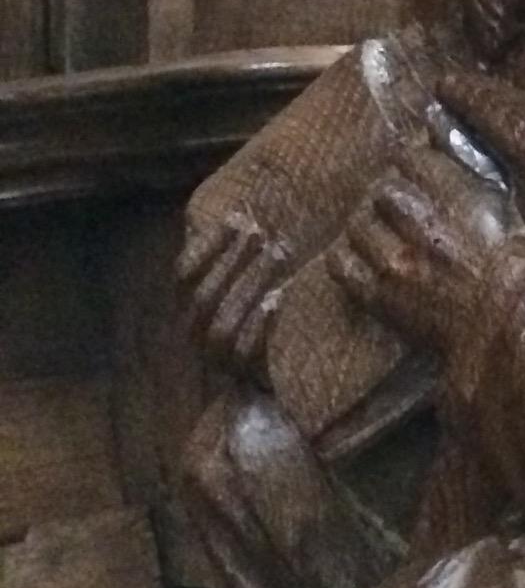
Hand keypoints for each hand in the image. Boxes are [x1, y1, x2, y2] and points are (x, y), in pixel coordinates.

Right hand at [179, 213, 293, 379]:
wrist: (272, 374)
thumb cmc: (258, 307)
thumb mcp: (241, 274)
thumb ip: (228, 250)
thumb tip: (236, 211)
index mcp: (187, 304)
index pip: (184, 273)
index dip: (209, 245)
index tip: (237, 217)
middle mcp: (194, 332)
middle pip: (204, 297)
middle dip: (233, 262)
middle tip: (263, 234)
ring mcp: (216, 358)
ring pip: (222, 326)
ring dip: (249, 287)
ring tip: (277, 258)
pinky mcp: (243, 375)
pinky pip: (244, 355)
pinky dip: (259, 326)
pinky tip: (277, 301)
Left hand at [328, 144, 516, 357]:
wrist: (511, 325)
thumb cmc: (520, 267)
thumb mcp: (506, 204)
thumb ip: (470, 160)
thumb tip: (436, 115)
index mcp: (457, 198)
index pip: (412, 158)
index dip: (413, 163)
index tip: (418, 172)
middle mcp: (421, 225)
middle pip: (383, 190)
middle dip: (391, 197)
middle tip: (402, 210)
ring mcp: (396, 262)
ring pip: (359, 225)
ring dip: (369, 226)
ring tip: (384, 236)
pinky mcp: (379, 297)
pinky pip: (342, 265)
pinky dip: (348, 258)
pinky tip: (364, 259)